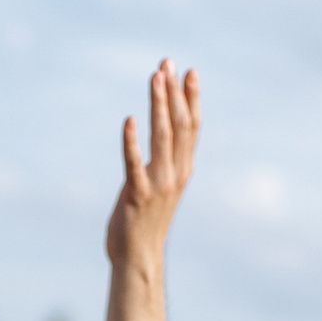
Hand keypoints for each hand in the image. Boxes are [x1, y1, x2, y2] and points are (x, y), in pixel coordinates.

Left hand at [104, 61, 199, 268]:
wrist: (138, 257)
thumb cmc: (146, 220)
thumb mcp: (162, 185)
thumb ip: (165, 162)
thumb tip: (165, 136)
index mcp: (182, 170)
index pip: (192, 127)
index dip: (191, 99)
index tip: (188, 71)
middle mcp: (175, 174)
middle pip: (180, 125)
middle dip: (174, 92)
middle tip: (167, 63)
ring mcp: (158, 185)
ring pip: (162, 137)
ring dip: (159, 105)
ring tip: (155, 78)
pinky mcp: (137, 195)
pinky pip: (134, 164)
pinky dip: (132, 141)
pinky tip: (129, 120)